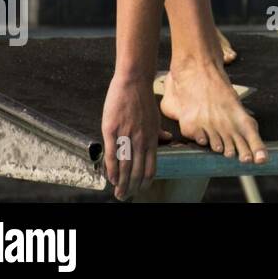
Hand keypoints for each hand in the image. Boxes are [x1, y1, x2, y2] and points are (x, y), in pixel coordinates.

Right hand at [101, 74, 170, 199]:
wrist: (134, 81)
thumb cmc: (143, 100)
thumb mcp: (155, 117)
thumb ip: (159, 132)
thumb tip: (167, 138)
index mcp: (152, 138)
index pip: (150, 166)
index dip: (145, 181)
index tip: (140, 190)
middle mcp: (141, 140)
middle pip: (136, 171)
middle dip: (131, 187)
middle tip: (125, 196)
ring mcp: (127, 136)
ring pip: (124, 166)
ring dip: (121, 182)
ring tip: (119, 193)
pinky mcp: (112, 130)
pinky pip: (112, 154)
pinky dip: (111, 169)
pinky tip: (110, 178)